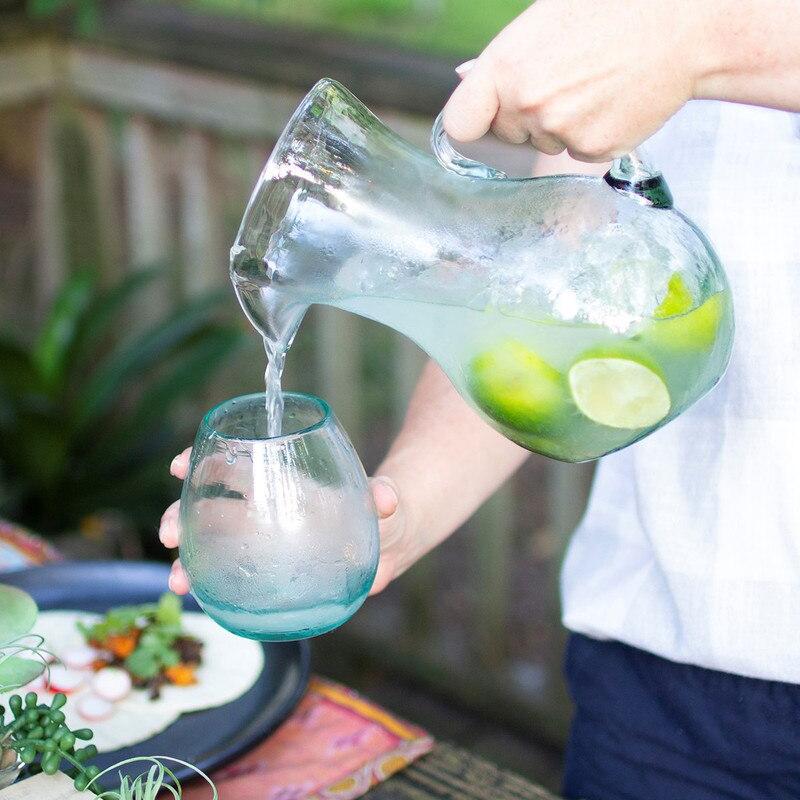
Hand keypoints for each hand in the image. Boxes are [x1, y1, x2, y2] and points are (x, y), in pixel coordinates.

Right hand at [158, 451, 413, 596]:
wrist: (389, 544)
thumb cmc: (381, 511)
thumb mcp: (384, 502)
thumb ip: (384, 497)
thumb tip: (386, 499)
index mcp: (284, 482)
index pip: (235, 462)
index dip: (204, 458)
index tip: (180, 466)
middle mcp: (266, 510)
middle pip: (209, 505)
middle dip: (179, 514)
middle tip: (169, 534)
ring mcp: (264, 543)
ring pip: (210, 545)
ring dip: (186, 558)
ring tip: (177, 579)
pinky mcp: (269, 574)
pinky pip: (229, 576)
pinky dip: (207, 584)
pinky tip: (196, 597)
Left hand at [443, 0, 710, 160]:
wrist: (684, 24)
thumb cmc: (613, 10)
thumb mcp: (545, 18)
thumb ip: (501, 59)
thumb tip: (463, 78)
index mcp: (505, 67)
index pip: (460, 124)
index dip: (474, 121)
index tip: (485, 117)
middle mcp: (527, 104)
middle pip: (506, 134)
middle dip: (524, 116)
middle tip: (564, 80)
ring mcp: (560, 131)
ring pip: (544, 143)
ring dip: (562, 124)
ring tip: (595, 83)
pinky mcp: (593, 151)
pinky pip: (577, 153)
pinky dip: (592, 134)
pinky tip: (612, 101)